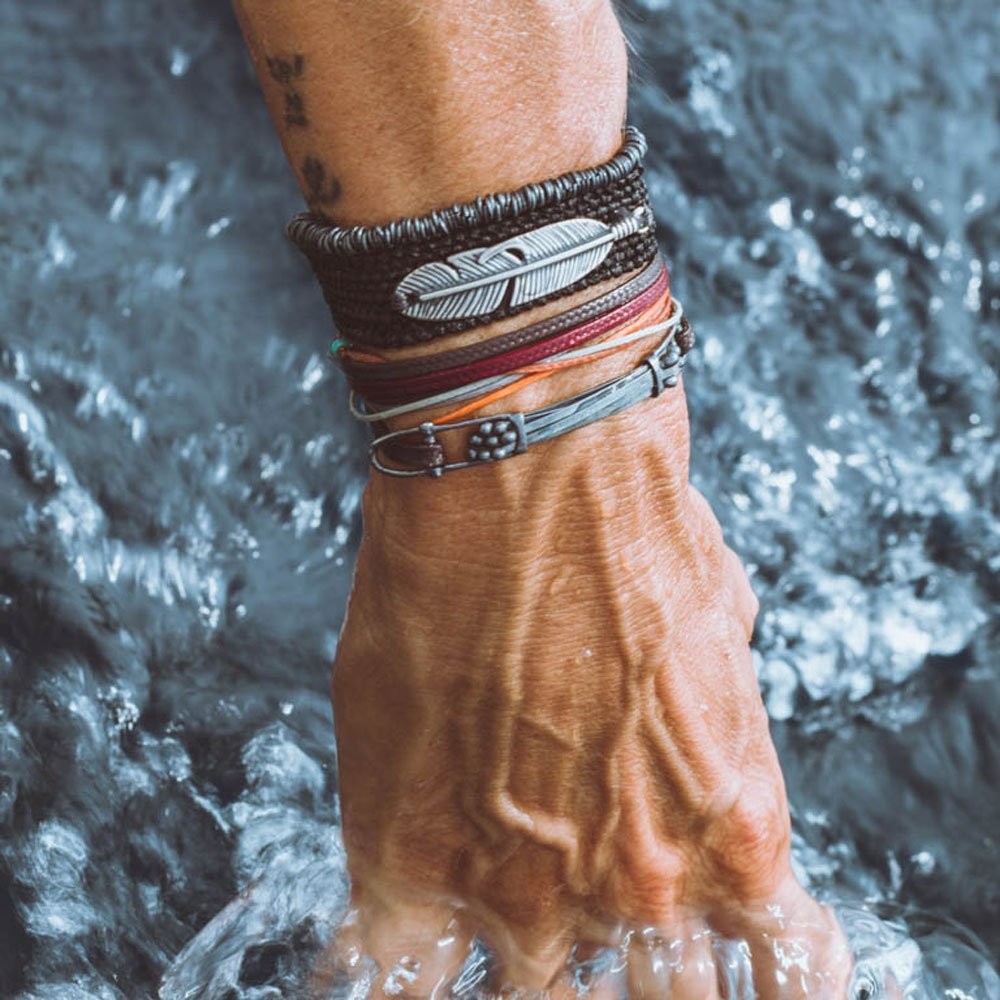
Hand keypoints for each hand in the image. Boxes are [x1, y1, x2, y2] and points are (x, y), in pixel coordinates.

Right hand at [320, 375, 851, 997]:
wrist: (524, 473)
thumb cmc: (628, 528)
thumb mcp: (719, 632)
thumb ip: (715, 722)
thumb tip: (692, 727)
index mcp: (734, 831)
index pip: (776, 973)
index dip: (728, 964)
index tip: (695, 947)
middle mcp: (639, 883)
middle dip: (626, 977)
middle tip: (587, 928)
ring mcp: (519, 888)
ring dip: (517, 973)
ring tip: (498, 921)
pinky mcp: (405, 857)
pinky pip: (387, 976)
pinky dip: (387, 975)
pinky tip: (388, 956)